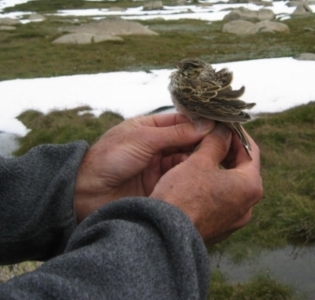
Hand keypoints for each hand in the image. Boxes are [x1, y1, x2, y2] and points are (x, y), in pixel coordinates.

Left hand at [74, 113, 214, 221]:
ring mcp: (162, 166)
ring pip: (189, 159)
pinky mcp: (163, 184)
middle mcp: (160, 145)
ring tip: (222, 158)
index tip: (224, 124)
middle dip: (207, 141)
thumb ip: (175, 132)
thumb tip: (206, 123)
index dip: (203, 122)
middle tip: (228, 143)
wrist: (86, 193)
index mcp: (152, 128)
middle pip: (190, 140)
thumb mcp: (143, 139)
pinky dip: (194, 174)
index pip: (184, 121)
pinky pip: (183, 177)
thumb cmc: (109, 158)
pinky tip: (207, 172)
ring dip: (203, 158)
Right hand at [150, 123, 262, 244]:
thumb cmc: (184, 195)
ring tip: (200, 153)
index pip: (251, 150)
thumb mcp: (200, 161)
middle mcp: (248, 205)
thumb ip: (216, 142)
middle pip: (242, 168)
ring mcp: (234, 219)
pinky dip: (213, 184)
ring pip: (230, 183)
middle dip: (226, 149)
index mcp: (250, 186)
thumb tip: (223, 131)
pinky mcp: (220, 227)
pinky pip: (221, 198)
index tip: (224, 123)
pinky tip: (196, 176)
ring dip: (218, 166)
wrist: (165, 235)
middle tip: (210, 136)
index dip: (237, 133)